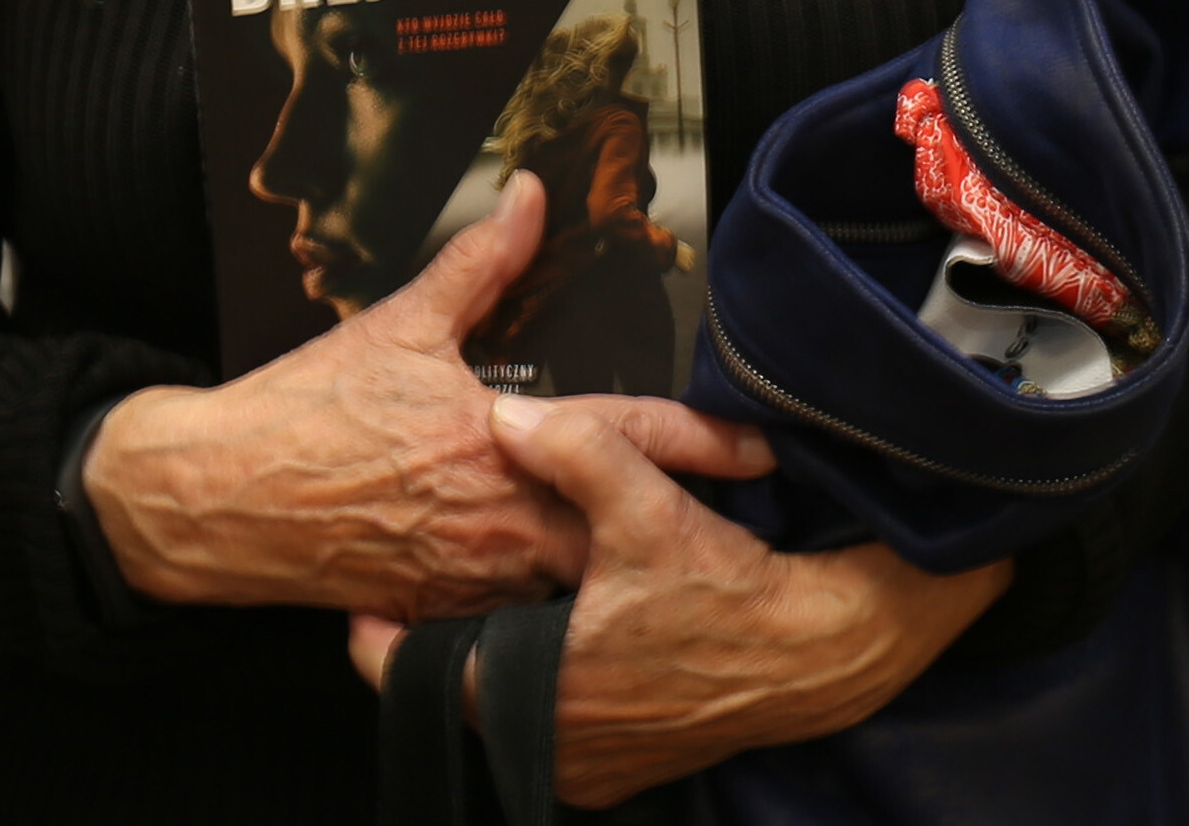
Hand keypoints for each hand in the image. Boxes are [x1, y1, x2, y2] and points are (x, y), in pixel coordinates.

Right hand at [83, 176, 771, 622]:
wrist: (215, 500)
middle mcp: (494, 519)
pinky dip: (545, 596)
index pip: (626, 440)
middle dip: (673, 519)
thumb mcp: (398, 323)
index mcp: (498, 443)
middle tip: (738, 511)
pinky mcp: (433, 610)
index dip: (703, 444)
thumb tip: (530, 197)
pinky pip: (512, 613)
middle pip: (617, 526)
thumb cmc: (302, 413)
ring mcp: (466, 577)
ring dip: (612, 563)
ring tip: (666, 551)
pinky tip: (571, 584)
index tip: (763, 448)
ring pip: (570, 581)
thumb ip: (480, 263)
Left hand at [344, 394, 1009, 804]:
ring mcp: (582, 769)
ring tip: (508, 611)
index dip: (382, 628)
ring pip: (505, 714)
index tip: (374, 593)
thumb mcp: (650, 507)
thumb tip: (507, 414)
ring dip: (502, 669)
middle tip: (449, 586)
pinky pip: (552, 736)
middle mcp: (543, 746)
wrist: (813, 655)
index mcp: (526, 692)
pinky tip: (571, 647)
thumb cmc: (728, 593)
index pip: (404, 672)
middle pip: (458, 691)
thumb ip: (576, 450)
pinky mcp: (618, 774)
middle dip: (453, 639)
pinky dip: (551, 697)